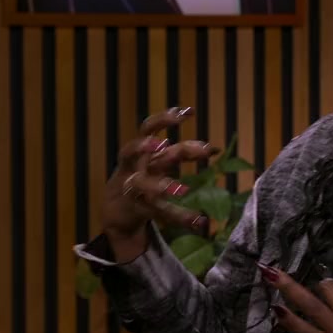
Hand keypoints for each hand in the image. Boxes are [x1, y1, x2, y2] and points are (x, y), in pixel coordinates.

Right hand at [101, 107, 218, 257]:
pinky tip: (197, 220)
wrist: (117, 212)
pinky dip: (178, 217)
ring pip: (141, 185)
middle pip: (150, 155)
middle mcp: (135, 167)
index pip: (149, 128)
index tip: (189, 112)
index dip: (167, 119)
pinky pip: (157, 212)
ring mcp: (132, 190)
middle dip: (178, 151)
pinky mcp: (136, 210)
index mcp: (141, 152)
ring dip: (160, 187)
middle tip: (204, 151)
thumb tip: (216, 148)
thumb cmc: (141, 181)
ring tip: (181, 191)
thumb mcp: (159, 164)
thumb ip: (182, 153)